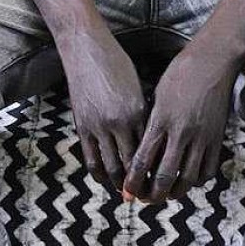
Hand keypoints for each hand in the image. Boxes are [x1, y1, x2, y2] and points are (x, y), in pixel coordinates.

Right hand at [62, 32, 147, 193]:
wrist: (86, 49)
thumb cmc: (116, 63)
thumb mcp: (136, 88)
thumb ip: (142, 114)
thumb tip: (148, 139)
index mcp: (139, 112)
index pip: (151, 151)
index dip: (157, 170)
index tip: (162, 181)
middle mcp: (120, 122)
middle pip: (133, 165)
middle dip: (141, 185)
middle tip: (147, 196)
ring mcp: (99, 126)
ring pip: (112, 168)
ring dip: (120, 185)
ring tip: (127, 193)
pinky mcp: (82, 126)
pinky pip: (91, 160)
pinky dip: (100, 175)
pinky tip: (106, 179)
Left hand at [122, 46, 240, 205]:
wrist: (212, 60)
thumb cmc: (180, 72)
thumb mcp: (158, 95)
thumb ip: (152, 123)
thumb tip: (143, 148)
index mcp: (161, 120)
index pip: (142, 160)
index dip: (132, 181)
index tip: (127, 192)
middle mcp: (181, 132)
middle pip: (164, 177)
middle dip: (152, 195)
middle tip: (144, 200)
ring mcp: (202, 137)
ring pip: (187, 179)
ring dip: (174, 193)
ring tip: (165, 195)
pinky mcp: (218, 139)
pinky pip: (208, 171)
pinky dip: (197, 182)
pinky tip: (188, 181)